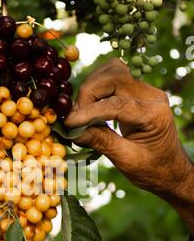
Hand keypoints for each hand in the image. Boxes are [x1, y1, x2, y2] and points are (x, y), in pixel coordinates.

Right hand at [65, 59, 193, 231]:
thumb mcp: (126, 160)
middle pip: (114, 76)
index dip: (89, 111)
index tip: (69, 122)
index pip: (117, 103)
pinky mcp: (138, 91)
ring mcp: (146, 91)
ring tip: (81, 111)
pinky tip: (89, 106)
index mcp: (154, 115)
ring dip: (92, 87)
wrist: (170, 169)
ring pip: (112, 71)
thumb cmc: (152, 170)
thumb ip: (101, 142)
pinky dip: (97, 88)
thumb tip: (73, 131)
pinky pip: (114, 78)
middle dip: (89, 93)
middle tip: (74, 117)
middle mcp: (152, 96)